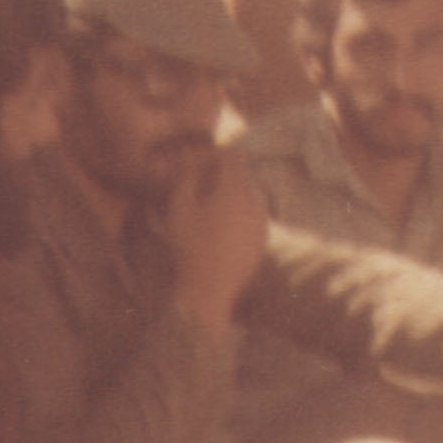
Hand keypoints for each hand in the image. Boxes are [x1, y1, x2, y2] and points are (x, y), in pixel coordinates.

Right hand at [163, 147, 269, 329]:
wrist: (210, 288)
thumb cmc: (190, 246)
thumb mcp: (180, 207)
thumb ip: (187, 177)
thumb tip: (193, 162)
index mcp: (235, 191)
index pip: (235, 155)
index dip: (217, 154)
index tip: (201, 163)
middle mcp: (255, 202)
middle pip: (243, 174)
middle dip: (223, 174)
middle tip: (201, 184)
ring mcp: (262, 221)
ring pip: (250, 193)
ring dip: (231, 193)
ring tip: (207, 206)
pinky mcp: (262, 237)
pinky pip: (253, 214)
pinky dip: (238, 212)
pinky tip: (219, 226)